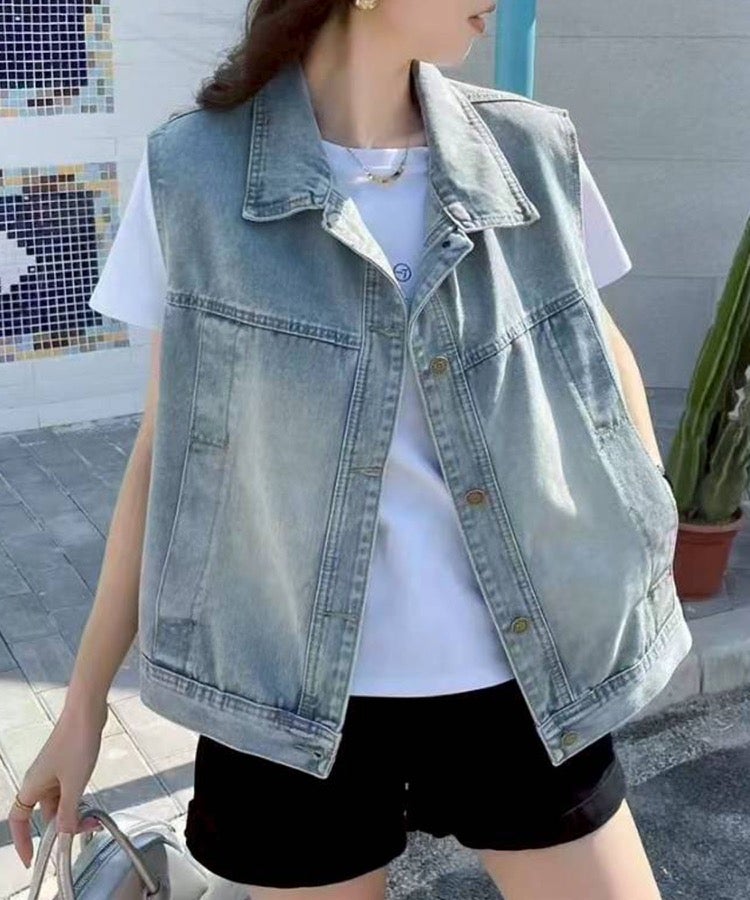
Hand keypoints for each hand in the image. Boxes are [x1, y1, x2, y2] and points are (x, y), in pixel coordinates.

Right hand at [7, 704, 107, 869]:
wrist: (87, 711)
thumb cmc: (76, 743)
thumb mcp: (74, 784)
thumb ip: (68, 812)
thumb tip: (62, 835)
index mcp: (32, 786)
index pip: (18, 820)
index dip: (22, 840)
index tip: (31, 858)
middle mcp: (39, 781)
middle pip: (45, 814)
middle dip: (63, 826)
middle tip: (86, 831)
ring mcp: (53, 772)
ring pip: (60, 802)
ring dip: (75, 813)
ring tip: (95, 818)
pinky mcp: (67, 764)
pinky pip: (68, 790)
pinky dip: (78, 799)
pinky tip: (93, 802)